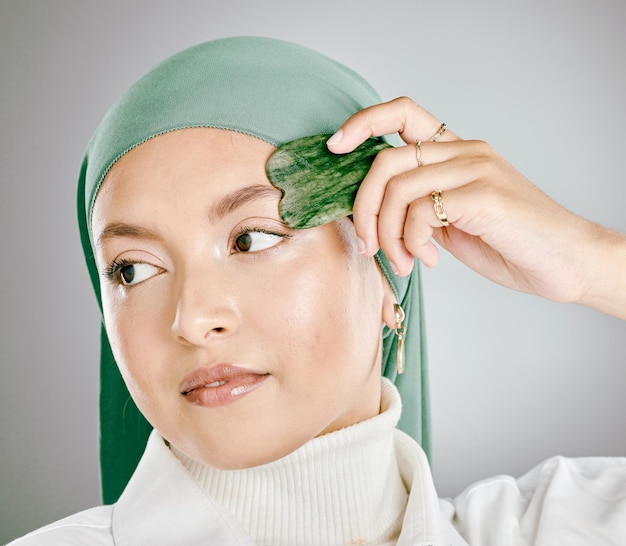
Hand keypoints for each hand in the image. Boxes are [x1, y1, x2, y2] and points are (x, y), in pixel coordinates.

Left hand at [327, 97, 625, 318]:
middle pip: (384, 160)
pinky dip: (411, 242)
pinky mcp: (482, 194)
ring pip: (397, 188)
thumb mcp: (453, 221)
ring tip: (403, 260)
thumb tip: (376, 217)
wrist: (564, 263)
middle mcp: (464, 151)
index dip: (363, 122)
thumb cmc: (509, 242)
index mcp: (456, 151)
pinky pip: (420, 211)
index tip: (335, 146)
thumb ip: (421, 206)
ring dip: (387, 234)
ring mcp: (475, 169)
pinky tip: (428, 260)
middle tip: (366, 243)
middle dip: (363, 207)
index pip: (403, 113)